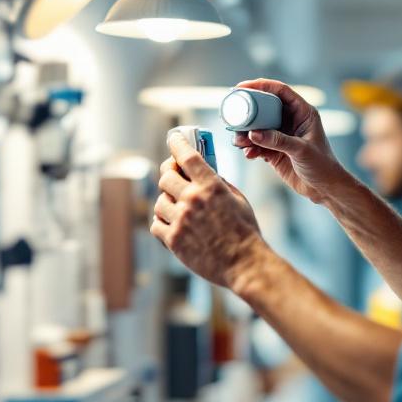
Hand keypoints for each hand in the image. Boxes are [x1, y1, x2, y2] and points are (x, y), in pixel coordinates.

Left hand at [151, 130, 271, 288]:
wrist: (245, 264)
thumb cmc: (245, 232)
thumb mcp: (238, 199)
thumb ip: (218, 183)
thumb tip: (204, 171)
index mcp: (211, 186)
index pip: (187, 155)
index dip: (177, 143)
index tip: (173, 137)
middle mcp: (193, 200)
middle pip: (166, 176)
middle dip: (169, 174)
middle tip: (172, 175)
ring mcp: (181, 220)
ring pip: (159, 201)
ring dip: (167, 202)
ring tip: (177, 207)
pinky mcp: (174, 240)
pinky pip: (156, 224)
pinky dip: (162, 222)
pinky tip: (172, 223)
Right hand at [230, 79, 350, 203]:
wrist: (324, 189)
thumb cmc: (323, 165)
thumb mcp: (301, 150)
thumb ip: (278, 141)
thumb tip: (253, 133)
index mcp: (302, 112)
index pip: (280, 91)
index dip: (261, 85)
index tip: (242, 87)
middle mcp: (291, 121)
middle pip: (264, 108)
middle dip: (247, 112)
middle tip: (233, 115)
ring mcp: (281, 135)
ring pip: (258, 127)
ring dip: (246, 133)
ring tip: (238, 141)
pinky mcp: (274, 150)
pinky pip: (257, 144)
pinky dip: (250, 148)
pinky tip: (248, 154)